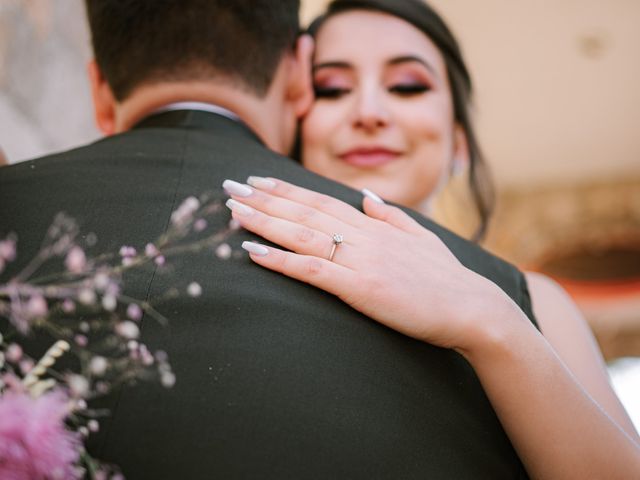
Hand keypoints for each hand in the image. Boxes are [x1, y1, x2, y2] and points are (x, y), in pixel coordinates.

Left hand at [222, 176, 512, 351]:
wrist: (472, 308)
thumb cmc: (447, 278)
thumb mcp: (421, 237)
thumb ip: (391, 215)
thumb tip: (367, 196)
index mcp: (374, 225)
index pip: (321, 200)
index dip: (287, 189)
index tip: (259, 180)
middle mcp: (363, 235)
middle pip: (305, 211)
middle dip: (264, 198)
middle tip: (229, 186)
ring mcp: (361, 260)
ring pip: (302, 234)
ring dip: (264, 221)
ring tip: (232, 211)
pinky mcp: (361, 287)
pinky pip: (313, 271)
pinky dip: (280, 260)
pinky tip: (252, 252)